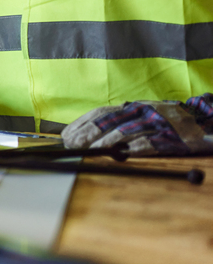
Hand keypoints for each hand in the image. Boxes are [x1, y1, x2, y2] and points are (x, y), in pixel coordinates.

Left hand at [61, 93, 212, 155]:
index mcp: (131, 107)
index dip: (81, 124)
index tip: (65, 136)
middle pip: (108, 122)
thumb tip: (87, 133)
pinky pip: (149, 144)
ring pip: (125, 132)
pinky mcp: (170, 138)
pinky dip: (133, 150)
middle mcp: (141, 112)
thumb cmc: (163, 120)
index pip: (100, 113)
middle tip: (71, 146)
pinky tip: (120, 155)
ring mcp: (155, 124)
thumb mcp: (140, 114)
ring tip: (88, 152)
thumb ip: (118, 121)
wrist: (201, 119)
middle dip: (87, 134)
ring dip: (104, 143)